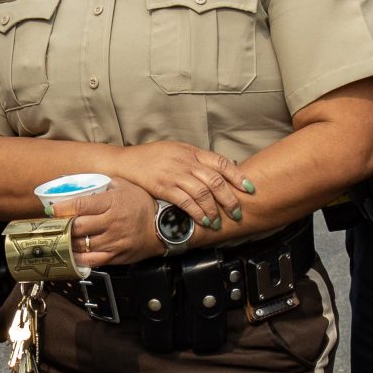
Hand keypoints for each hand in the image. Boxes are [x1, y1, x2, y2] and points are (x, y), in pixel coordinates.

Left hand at [51, 178, 162, 267]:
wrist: (163, 226)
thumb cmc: (141, 203)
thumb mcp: (124, 185)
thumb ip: (102, 183)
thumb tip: (78, 182)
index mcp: (112, 202)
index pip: (79, 205)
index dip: (62, 208)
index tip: (52, 209)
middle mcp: (111, 222)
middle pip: (77, 227)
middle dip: (62, 226)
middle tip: (54, 225)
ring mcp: (114, 241)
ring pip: (82, 245)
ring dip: (68, 242)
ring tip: (60, 238)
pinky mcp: (116, 256)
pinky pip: (92, 260)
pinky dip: (79, 258)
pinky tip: (72, 254)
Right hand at [101, 141, 252, 234]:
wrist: (124, 162)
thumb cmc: (150, 157)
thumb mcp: (176, 151)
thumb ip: (195, 160)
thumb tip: (216, 172)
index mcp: (192, 151)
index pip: (222, 163)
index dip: (238, 177)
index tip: (249, 189)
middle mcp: (186, 161)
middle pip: (215, 180)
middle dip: (230, 199)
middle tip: (237, 212)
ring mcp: (174, 174)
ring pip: (203, 192)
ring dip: (214, 209)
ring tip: (218, 221)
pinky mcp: (163, 186)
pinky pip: (185, 201)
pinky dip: (196, 212)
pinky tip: (202, 220)